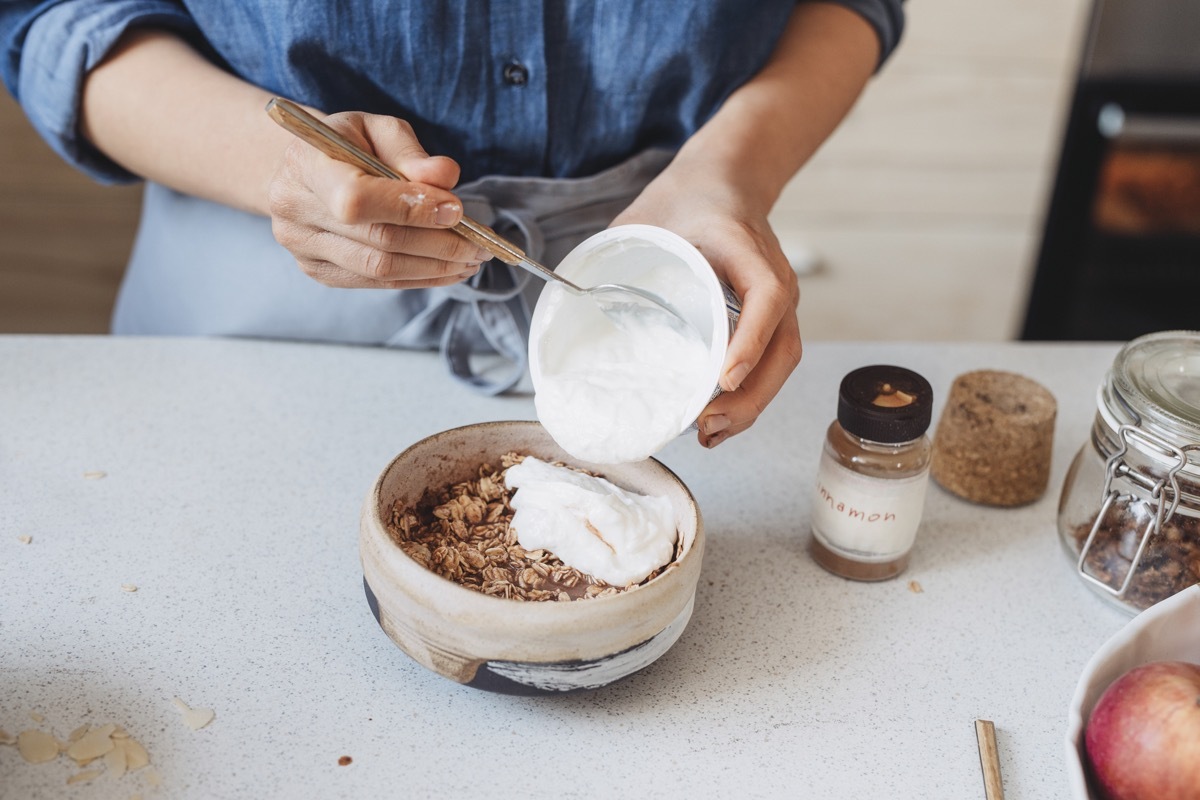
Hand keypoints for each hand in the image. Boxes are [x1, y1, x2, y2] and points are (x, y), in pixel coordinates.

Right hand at [267, 111, 489, 288]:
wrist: (302, 170)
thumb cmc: (348, 144)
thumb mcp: (377, 130)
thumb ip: (411, 153)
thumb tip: (446, 178)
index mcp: (306, 164)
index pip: (357, 199)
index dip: (410, 208)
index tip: (456, 210)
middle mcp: (295, 210)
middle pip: (378, 240)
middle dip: (438, 244)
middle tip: (480, 244)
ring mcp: (303, 248)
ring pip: (380, 269)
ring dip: (434, 268)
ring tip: (471, 260)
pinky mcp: (318, 271)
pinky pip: (376, 282)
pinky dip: (418, 278)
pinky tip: (447, 269)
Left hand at [612, 158, 802, 447]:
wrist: (725, 180)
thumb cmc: (684, 201)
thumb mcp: (644, 218)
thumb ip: (612, 254)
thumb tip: (566, 301)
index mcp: (743, 247)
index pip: (765, 296)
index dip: (749, 340)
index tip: (724, 378)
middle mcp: (774, 277)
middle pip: (782, 346)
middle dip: (751, 395)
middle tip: (706, 425)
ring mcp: (779, 300)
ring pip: (782, 361)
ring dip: (753, 404)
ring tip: (712, 433)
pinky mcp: (772, 317)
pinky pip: (773, 360)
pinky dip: (752, 393)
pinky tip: (721, 419)